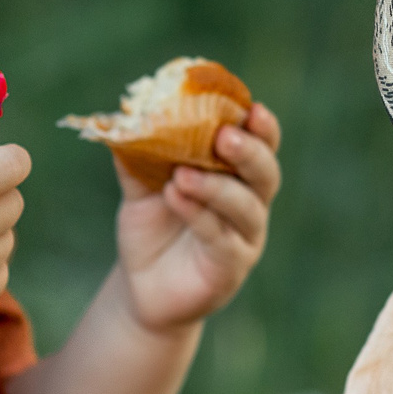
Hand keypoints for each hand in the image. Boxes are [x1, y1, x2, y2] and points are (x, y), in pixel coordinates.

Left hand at [111, 105, 280, 331]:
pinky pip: (221, 238)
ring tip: (182, 173)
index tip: (250, 107)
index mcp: (237, 175)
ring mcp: (245, 238)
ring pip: (246, 207)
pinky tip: (174, 195)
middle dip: (250, 152)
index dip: (261, 126)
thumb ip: (139, 155)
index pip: (262, 145)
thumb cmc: (151, 228)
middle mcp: (250, 204)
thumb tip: (126, 118)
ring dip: (217, 186)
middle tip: (224, 136)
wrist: (141, 286)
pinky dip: (198, 213)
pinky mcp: (230, 267)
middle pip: (266, 173)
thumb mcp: (141, 186)